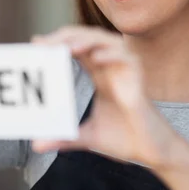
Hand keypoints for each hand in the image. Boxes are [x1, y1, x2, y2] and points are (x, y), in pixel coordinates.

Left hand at [31, 26, 181, 169]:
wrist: (152, 153)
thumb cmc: (124, 139)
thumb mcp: (87, 136)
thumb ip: (63, 137)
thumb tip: (36, 145)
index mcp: (100, 75)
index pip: (77, 48)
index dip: (58, 42)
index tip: (36, 43)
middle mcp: (111, 68)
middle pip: (88, 38)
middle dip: (66, 36)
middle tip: (44, 43)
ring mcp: (126, 71)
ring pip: (107, 42)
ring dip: (87, 40)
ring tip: (68, 46)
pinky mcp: (139, 80)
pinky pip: (128, 59)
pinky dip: (113, 55)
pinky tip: (97, 59)